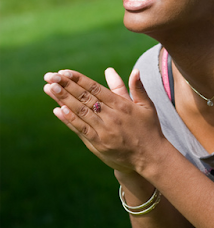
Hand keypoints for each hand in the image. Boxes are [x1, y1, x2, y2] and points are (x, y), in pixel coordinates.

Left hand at [43, 68, 163, 174]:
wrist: (150, 156)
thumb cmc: (149, 129)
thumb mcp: (146, 106)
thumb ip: (137, 88)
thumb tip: (135, 70)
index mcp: (122, 105)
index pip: (96, 88)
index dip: (79, 79)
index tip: (64, 72)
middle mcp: (112, 116)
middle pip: (85, 98)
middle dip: (66, 86)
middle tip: (50, 76)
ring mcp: (104, 131)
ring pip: (80, 112)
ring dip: (63, 99)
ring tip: (49, 88)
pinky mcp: (99, 144)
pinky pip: (82, 130)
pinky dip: (70, 120)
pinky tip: (59, 110)